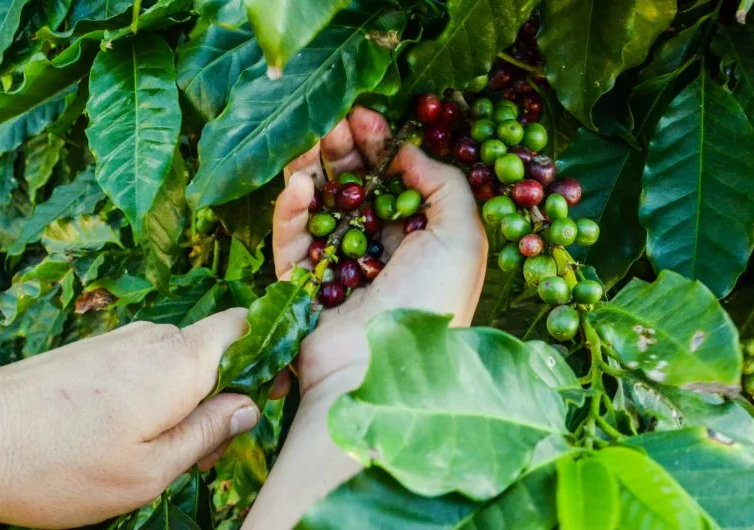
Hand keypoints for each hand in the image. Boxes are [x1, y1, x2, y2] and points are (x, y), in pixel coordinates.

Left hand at [0, 309, 259, 528]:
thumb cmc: (59, 465)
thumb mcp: (150, 471)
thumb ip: (209, 433)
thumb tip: (248, 406)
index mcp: (181, 361)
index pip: (248, 325)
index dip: (271, 352)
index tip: (272, 391)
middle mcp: (154, 337)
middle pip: (214, 349)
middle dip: (222, 392)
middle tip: (203, 450)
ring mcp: (119, 339)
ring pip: (177, 361)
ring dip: (183, 398)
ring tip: (154, 451)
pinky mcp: (92, 351)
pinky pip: (143, 364)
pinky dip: (150, 395)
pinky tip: (120, 436)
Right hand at [272, 106, 487, 395]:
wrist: (380, 371)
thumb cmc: (431, 302)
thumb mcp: (463, 235)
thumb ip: (444, 183)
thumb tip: (408, 151)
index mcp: (420, 243)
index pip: (395, 183)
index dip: (381, 147)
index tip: (365, 115)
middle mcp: (378, 254)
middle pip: (354, 189)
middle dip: (345, 152)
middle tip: (334, 122)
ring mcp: (337, 269)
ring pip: (319, 206)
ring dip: (314, 169)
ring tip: (312, 142)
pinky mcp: (300, 284)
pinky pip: (291, 237)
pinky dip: (291, 208)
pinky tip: (298, 183)